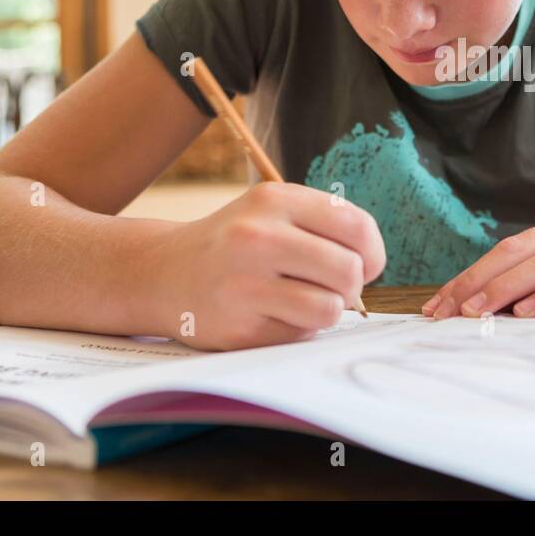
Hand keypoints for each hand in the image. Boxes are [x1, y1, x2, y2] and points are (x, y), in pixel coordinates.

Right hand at [157, 183, 384, 349]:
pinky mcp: (239, 327)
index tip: (363, 264)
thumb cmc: (234, 243)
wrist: (162, 273)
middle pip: (349, 272)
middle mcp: (258, 236)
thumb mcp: (272, 211)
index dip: (373, 253)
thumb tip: (371, 263)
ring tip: (299, 301)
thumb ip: (324, 225)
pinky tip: (270, 315)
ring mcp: (245, 284)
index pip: (357, 227)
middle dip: (351, 287)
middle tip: (331, 287)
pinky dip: (297, 330)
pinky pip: (301, 335)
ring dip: (325, 311)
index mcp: (275, 200)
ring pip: (329, 308)